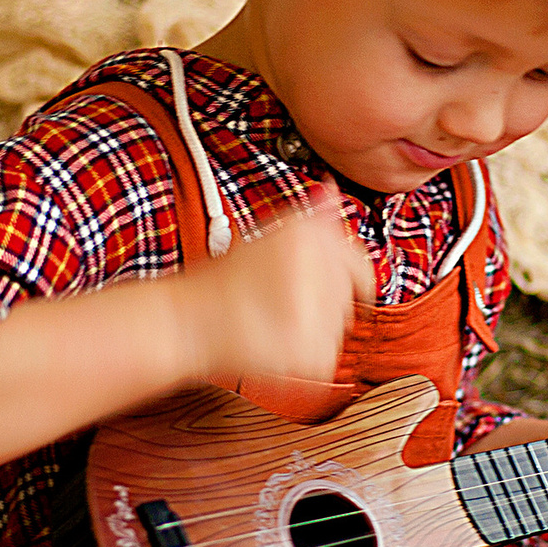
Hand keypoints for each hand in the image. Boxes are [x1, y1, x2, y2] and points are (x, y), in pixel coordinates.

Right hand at [175, 184, 375, 382]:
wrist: (187, 322)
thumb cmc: (223, 281)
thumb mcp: (268, 235)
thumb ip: (311, 216)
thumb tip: (334, 189)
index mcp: (311, 235)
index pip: (359, 262)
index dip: (353, 279)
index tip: (351, 291)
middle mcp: (320, 268)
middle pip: (346, 297)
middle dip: (323, 303)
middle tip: (282, 305)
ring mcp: (320, 313)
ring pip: (337, 328)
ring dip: (315, 328)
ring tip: (272, 321)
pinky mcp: (314, 352)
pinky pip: (326, 356)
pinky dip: (305, 357)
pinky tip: (273, 343)